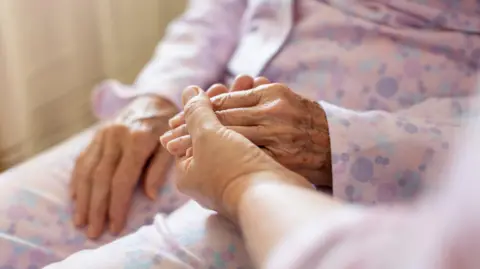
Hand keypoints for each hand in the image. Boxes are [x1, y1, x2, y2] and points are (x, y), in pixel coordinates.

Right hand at [70, 95, 177, 238]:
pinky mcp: (96, 135)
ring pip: (87, 171)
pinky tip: (75, 198)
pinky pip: (83, 159)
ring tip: (81, 221)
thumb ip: (160, 168)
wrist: (154, 97)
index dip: (117, 205)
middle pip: (101, 178)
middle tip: (93, 232)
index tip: (115, 227)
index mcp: (137, 140)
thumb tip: (149, 195)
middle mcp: (116, 137)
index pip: (122, 179)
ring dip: (83, 199)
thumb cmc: (168, 125)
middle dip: (96, 208)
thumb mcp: (171, 144)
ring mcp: (103, 135)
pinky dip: (77, 180)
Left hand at [161, 86, 312, 221]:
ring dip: (242, 110)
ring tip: (255, 85)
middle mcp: (207, 177)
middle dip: (225, 104)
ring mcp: (231, 178)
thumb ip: (196, 111)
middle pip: (213, 131)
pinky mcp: (254, 176)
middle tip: (239, 82)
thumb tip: (188, 90)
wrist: (273, 198)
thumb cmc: (232, 168)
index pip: (190, 131)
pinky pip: (251, 144)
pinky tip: (265, 106)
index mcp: (188, 171)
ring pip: (233, 135)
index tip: (218, 85)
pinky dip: (255, 124)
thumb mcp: (208, 135)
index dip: (203, 105)